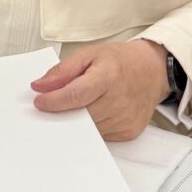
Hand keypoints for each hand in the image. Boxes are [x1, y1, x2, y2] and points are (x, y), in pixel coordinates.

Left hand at [30, 40, 169, 141]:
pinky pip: (100, 136)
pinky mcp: (129, 132)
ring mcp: (125, 120)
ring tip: (74, 107)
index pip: (76, 95)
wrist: (152, 70)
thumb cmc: (119, 61)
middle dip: (61, 113)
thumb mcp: (89, 54)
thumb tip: (39, 86)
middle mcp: (119, 101)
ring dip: (75, 121)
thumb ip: (63, 70)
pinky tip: (92, 113)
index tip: (39, 102)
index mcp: (108, 76)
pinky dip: (91, 127)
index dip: (54, 101)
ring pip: (88, 129)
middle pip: (80, 115)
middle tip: (50, 107)